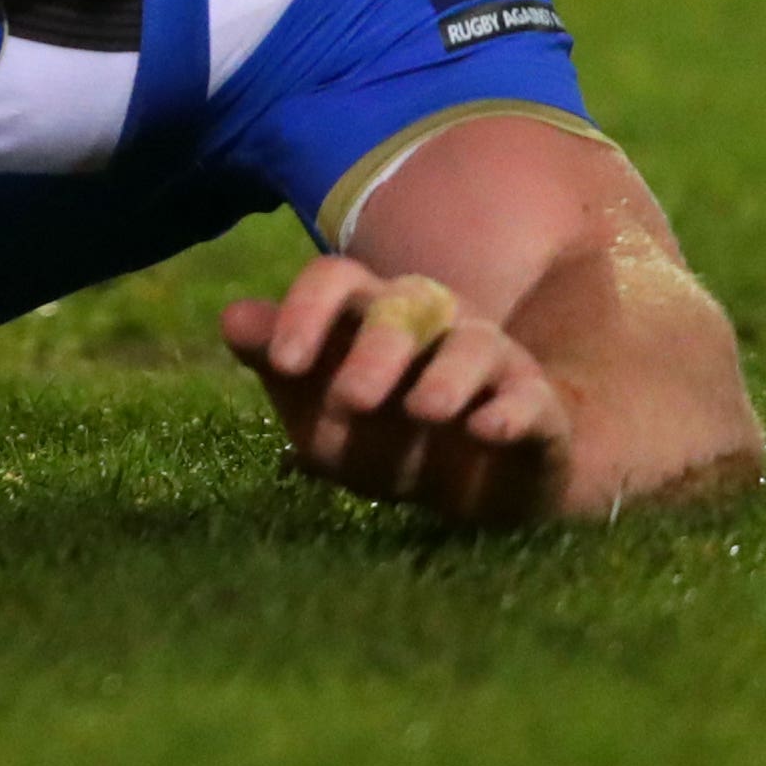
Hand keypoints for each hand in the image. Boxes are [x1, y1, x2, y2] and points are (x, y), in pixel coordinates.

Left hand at [219, 257, 570, 528]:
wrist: (470, 486)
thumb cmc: (379, 434)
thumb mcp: (316, 406)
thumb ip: (277, 360)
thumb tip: (231, 318)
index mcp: (369, 312)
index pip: (336, 279)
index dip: (307, 311)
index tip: (282, 364)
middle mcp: (432, 322)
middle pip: (406, 302)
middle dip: (378, 348)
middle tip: (351, 399)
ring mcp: (489, 359)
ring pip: (474, 344)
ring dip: (447, 377)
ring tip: (423, 410)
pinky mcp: (534, 408)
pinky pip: (528, 398)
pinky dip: (510, 413)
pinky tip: (487, 429)